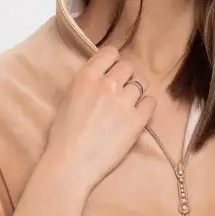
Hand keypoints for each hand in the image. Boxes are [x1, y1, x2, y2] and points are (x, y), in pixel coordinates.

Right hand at [45, 44, 157, 192]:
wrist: (71, 163)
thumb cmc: (63, 135)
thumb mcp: (68, 99)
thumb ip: (86, 84)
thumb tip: (100, 79)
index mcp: (87, 76)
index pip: (111, 53)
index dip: (113, 62)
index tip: (112, 72)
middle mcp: (108, 84)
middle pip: (128, 67)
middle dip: (125, 78)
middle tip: (119, 93)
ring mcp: (124, 101)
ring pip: (141, 84)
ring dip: (135, 94)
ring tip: (126, 109)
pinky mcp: (137, 120)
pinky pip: (151, 102)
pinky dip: (145, 107)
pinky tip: (136, 117)